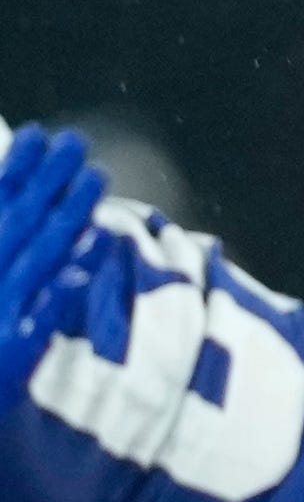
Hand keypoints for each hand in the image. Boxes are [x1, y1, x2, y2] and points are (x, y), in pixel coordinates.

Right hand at [0, 127, 104, 396]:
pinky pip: (38, 326)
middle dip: (47, 183)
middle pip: (15, 227)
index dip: (16, 173)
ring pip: (32, 263)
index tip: (41, 135)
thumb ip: (9, 253)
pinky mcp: (7, 366)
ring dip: (65, 221)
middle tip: (78, 143)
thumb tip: (55, 243)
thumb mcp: (4, 304)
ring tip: (96, 181)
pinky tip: (90, 266)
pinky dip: (59, 296)